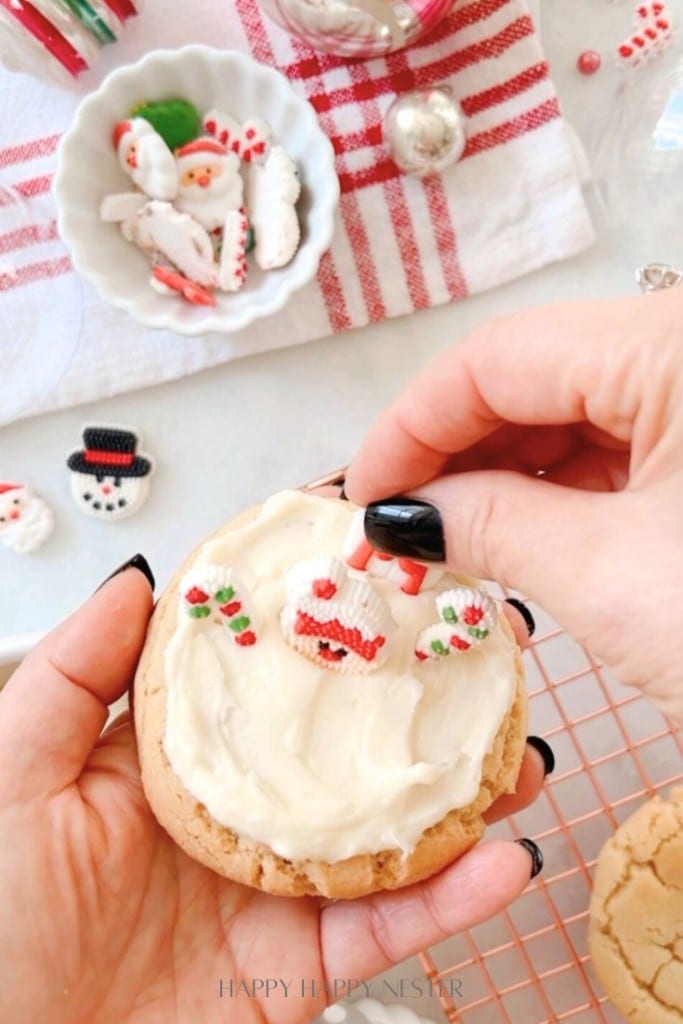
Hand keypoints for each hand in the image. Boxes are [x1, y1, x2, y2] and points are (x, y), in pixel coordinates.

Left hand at [0, 562, 544, 1023]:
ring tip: (517, 752)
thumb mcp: (16, 775)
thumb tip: (143, 582)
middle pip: (341, 742)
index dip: (320, 624)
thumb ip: (74, 675)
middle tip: (481, 656)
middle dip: (415, 700)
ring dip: (459, 793)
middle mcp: (236, 809)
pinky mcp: (302, 963)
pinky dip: (451, 899)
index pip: (261, 671)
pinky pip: (388, 926)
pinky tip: (500, 862)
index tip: (381, 577)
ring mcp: (276, 884)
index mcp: (173, 757)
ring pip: (385, 828)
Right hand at [346, 287, 682, 725]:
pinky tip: (517, 537)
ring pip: (572, 413)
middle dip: (452, 454)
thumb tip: (401, 512)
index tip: (360, 494)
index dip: (410, 424)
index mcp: (673, 346)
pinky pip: (619, 448)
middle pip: (531, 377)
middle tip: (398, 530)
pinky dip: (559, 492)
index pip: (496, 357)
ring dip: (501, 476)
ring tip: (450, 545)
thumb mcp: (611, 581)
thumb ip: (489, 526)